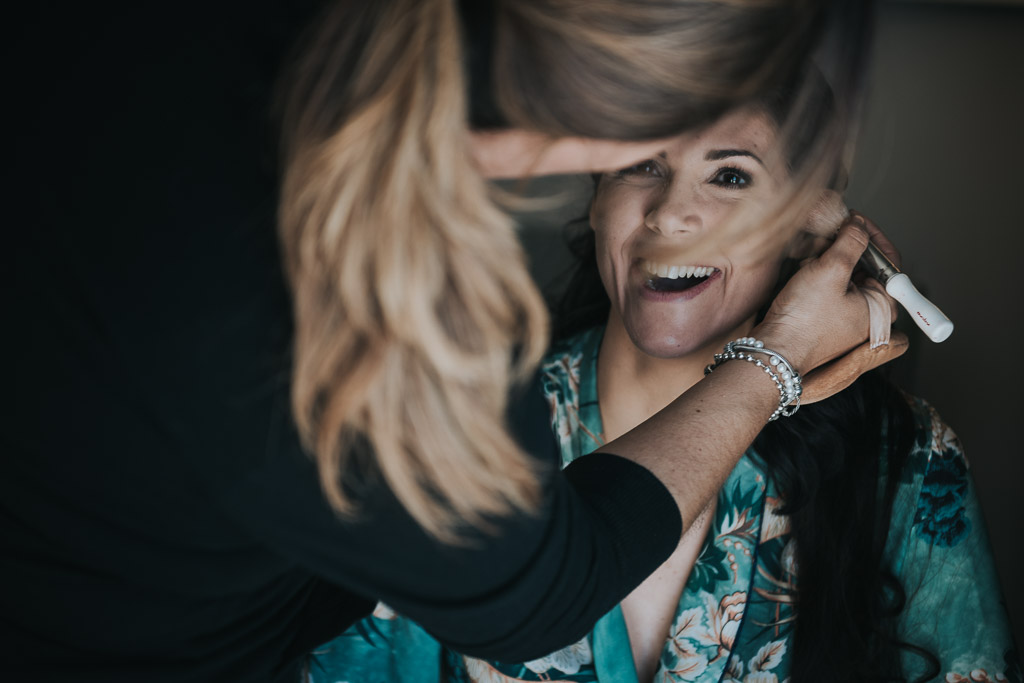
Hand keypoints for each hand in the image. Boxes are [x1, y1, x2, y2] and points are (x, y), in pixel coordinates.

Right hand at [753, 218, 881, 374]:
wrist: (775, 350)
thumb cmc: (804, 322)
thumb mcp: (831, 270)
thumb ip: (851, 242)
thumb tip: (859, 226)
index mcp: (883, 305)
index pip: (889, 260)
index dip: (872, 236)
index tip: (855, 221)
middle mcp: (870, 313)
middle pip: (866, 266)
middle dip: (844, 249)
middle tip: (827, 240)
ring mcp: (849, 317)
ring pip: (845, 275)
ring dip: (827, 262)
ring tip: (811, 263)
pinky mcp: (828, 319)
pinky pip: (829, 288)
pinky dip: (818, 276)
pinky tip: (804, 275)